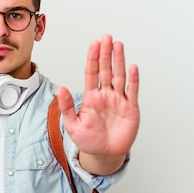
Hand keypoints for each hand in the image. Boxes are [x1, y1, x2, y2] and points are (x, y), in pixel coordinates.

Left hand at [56, 35, 139, 174]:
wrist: (104, 154)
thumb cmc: (88, 140)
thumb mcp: (73, 124)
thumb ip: (67, 106)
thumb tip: (60, 89)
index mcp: (91, 97)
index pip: (91, 73)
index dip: (93, 58)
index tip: (94, 43)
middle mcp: (106, 95)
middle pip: (106, 70)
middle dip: (106, 54)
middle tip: (107, 38)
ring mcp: (119, 100)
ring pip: (119, 76)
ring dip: (119, 61)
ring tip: (118, 46)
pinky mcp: (130, 109)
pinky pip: (132, 92)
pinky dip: (133, 80)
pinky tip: (132, 67)